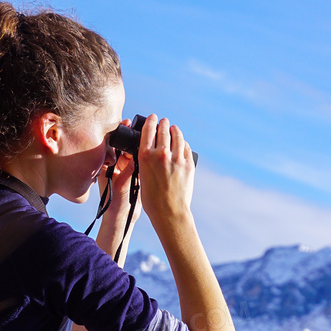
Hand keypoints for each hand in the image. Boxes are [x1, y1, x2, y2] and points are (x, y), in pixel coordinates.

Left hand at [98, 119, 141, 224]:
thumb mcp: (121, 185)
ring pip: (134, 153)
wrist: (122, 218)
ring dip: (141, 146)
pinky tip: (154, 149)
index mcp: (109, 165)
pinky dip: (146, 157)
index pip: (114, 144)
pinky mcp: (135, 175)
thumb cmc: (116, 203)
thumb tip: (135, 157)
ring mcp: (126, 170)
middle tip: (141, 126)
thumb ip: (128, 171)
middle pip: (125, 146)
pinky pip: (141, 162)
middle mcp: (117, 166)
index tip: (126, 123)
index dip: (120, 133)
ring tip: (150, 135)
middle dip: (133, 137)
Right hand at [136, 114, 194, 232]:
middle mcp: (161, 154)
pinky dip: (182, 143)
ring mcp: (177, 158)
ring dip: (174, 130)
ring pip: (177, 136)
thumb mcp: (141, 176)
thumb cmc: (152, 199)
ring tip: (173, 128)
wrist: (169, 212)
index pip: (148, 130)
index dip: (151, 121)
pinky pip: (185, 147)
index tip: (153, 118)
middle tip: (163, 121)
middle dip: (163, 123)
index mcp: (145, 156)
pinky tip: (181, 142)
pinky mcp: (188, 164)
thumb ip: (145, 161)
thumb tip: (150, 150)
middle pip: (163, 129)